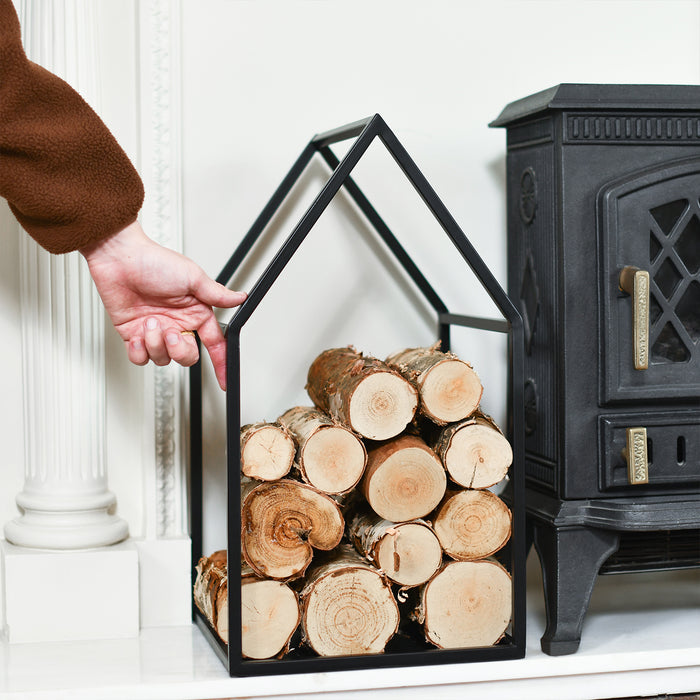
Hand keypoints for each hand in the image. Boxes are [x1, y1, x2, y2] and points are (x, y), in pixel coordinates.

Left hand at [80, 220, 245, 389]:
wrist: (120, 259)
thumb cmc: (155, 262)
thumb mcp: (194, 277)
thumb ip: (217, 295)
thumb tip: (240, 298)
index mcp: (195, 313)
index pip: (214, 343)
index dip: (221, 362)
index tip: (225, 379)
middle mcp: (177, 324)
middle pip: (187, 356)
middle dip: (180, 350)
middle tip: (172, 334)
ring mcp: (155, 331)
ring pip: (163, 358)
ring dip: (155, 343)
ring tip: (150, 322)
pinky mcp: (134, 334)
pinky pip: (140, 358)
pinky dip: (139, 351)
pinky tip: (138, 335)